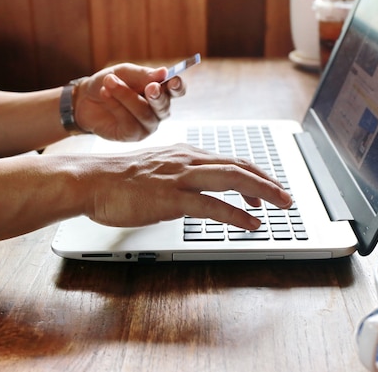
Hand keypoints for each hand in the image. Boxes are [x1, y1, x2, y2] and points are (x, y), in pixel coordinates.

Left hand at [73, 63, 184, 140]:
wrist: (85, 98)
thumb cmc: (110, 83)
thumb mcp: (124, 72)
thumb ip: (143, 74)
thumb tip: (164, 72)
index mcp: (160, 91)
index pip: (176, 91)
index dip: (178, 87)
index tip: (173, 81)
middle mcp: (157, 111)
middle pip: (164, 106)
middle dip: (157, 96)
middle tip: (150, 87)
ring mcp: (146, 125)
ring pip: (144, 114)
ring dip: (126, 96)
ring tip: (109, 82)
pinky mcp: (132, 135)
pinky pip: (129, 122)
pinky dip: (116, 106)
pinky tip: (105, 94)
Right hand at [79, 144, 292, 229]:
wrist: (91, 180)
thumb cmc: (118, 178)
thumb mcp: (156, 169)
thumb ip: (178, 174)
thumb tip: (194, 187)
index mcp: (185, 153)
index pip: (230, 160)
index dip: (254, 174)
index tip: (267, 187)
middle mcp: (188, 160)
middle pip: (239, 167)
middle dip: (268, 182)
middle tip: (286, 197)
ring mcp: (180, 178)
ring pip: (233, 180)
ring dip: (263, 193)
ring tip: (281, 206)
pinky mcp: (171, 198)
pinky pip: (212, 206)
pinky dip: (236, 215)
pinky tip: (251, 224)